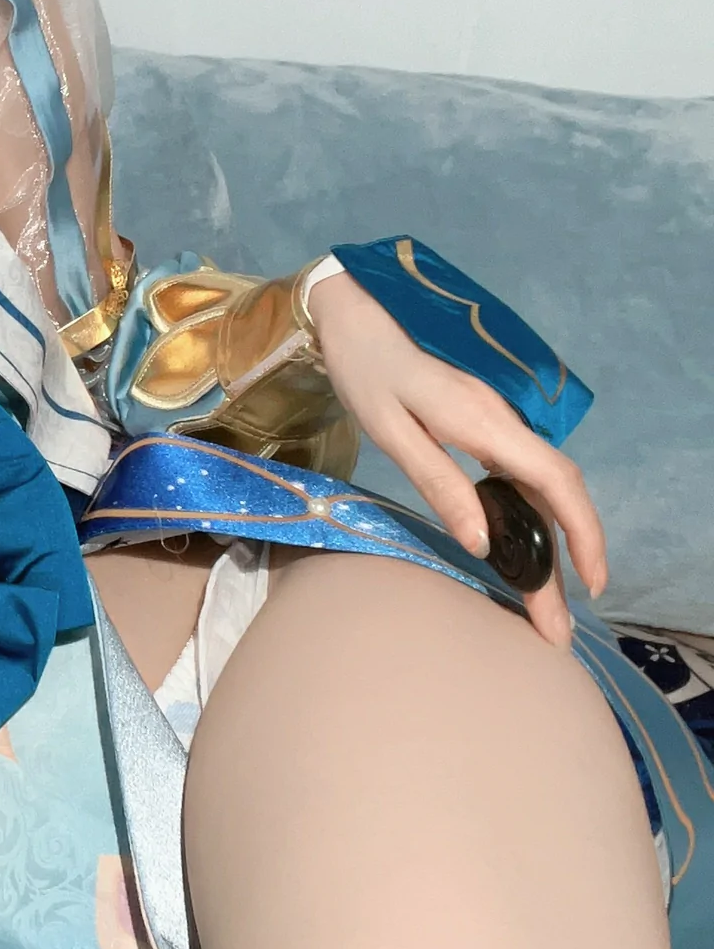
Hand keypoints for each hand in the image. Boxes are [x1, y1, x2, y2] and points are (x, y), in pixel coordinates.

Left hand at [311, 270, 606, 645]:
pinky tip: (524, 551)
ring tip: (542, 602)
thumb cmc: (368, 376)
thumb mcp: (392, 433)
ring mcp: (498, 424)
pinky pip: (523, 478)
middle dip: (570, 557)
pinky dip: (532, 519)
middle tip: (558, 624)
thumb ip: (438, 482)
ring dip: (551, 544)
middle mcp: (504, 423)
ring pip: (542, 488)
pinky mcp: (485, 427)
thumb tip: (482, 541)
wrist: (356, 324)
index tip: (592, 583)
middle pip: (556, 493)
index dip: (583, 532)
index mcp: (486, 422)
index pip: (556, 481)